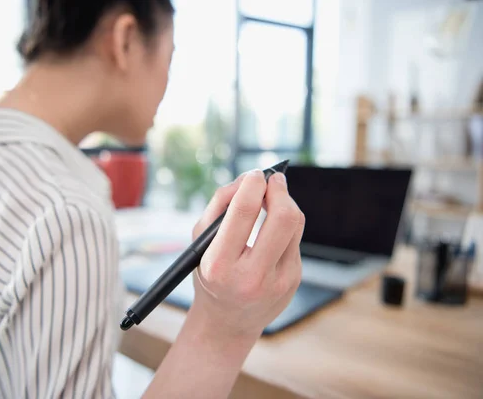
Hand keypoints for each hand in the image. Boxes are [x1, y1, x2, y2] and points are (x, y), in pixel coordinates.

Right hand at [191, 169, 303, 339]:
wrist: (228, 322)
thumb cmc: (210, 274)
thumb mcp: (200, 242)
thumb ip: (219, 205)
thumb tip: (249, 179)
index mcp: (219, 265)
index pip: (244, 212)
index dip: (253, 184)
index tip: (255, 174)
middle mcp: (251, 276)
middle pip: (283, 217)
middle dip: (279, 189)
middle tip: (273, 180)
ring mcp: (278, 281)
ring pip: (295, 224)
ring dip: (285, 202)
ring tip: (272, 198)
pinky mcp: (294, 280)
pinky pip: (295, 239)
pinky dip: (284, 225)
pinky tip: (272, 228)